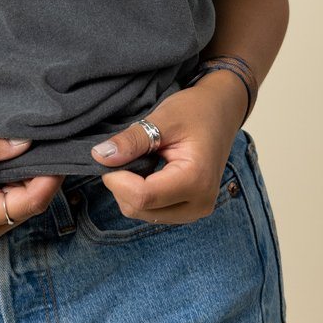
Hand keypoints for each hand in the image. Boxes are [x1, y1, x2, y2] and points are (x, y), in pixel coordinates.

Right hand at [0, 134, 65, 246]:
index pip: (31, 201)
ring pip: (22, 208)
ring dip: (32, 182)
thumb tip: (28, 140)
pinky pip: (8, 208)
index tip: (62, 151)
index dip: (52, 177)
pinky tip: (18, 164)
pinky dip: (17, 188)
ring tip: (38, 149)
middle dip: (46, 177)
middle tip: (54, 144)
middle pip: (31, 206)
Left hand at [88, 75, 245, 225]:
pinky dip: (141, 193)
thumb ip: (132, 140)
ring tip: (141, 158)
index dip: (117, 178)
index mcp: (196, 180)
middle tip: (125, 152)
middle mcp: (199, 204)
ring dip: (130, 189)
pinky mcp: (188, 210)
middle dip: (122, 183)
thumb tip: (99, 156)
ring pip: (143, 212)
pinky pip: (152, 210)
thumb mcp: (163, 118)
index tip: (109, 154)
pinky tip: (148, 169)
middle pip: (139, 208)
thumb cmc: (196, 110)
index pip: (142, 196)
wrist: (222, 111)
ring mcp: (195, 210)